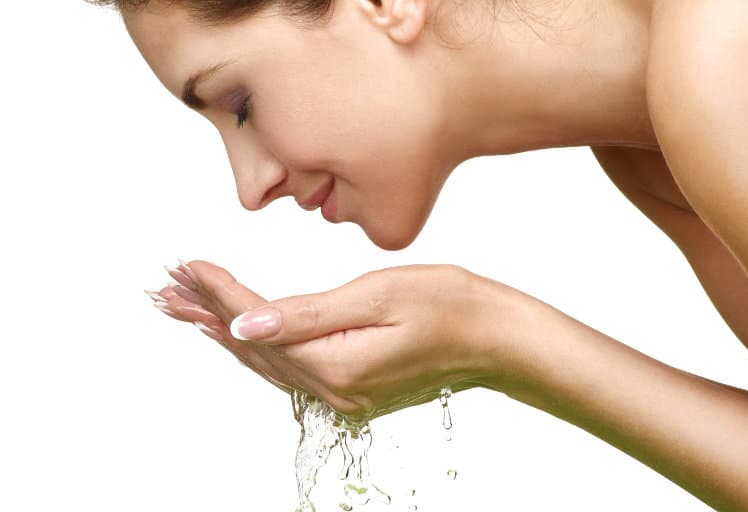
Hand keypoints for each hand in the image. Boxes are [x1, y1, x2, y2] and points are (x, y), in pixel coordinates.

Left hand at [148, 260, 506, 418]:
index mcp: (335, 365)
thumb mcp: (378, 295)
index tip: (188, 265)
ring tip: (190, 308)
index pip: (258, 324)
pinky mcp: (354, 389)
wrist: (496, 339)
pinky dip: (260, 344)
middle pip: (254, 348)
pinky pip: (291, 367)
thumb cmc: (449, 305)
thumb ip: (307, 314)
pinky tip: (244, 332)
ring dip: (227, 331)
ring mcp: (344, 395)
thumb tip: (246, 322)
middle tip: (169, 288)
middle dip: (209, 313)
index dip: (220, 294)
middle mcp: (334, 391)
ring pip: (268, 361)